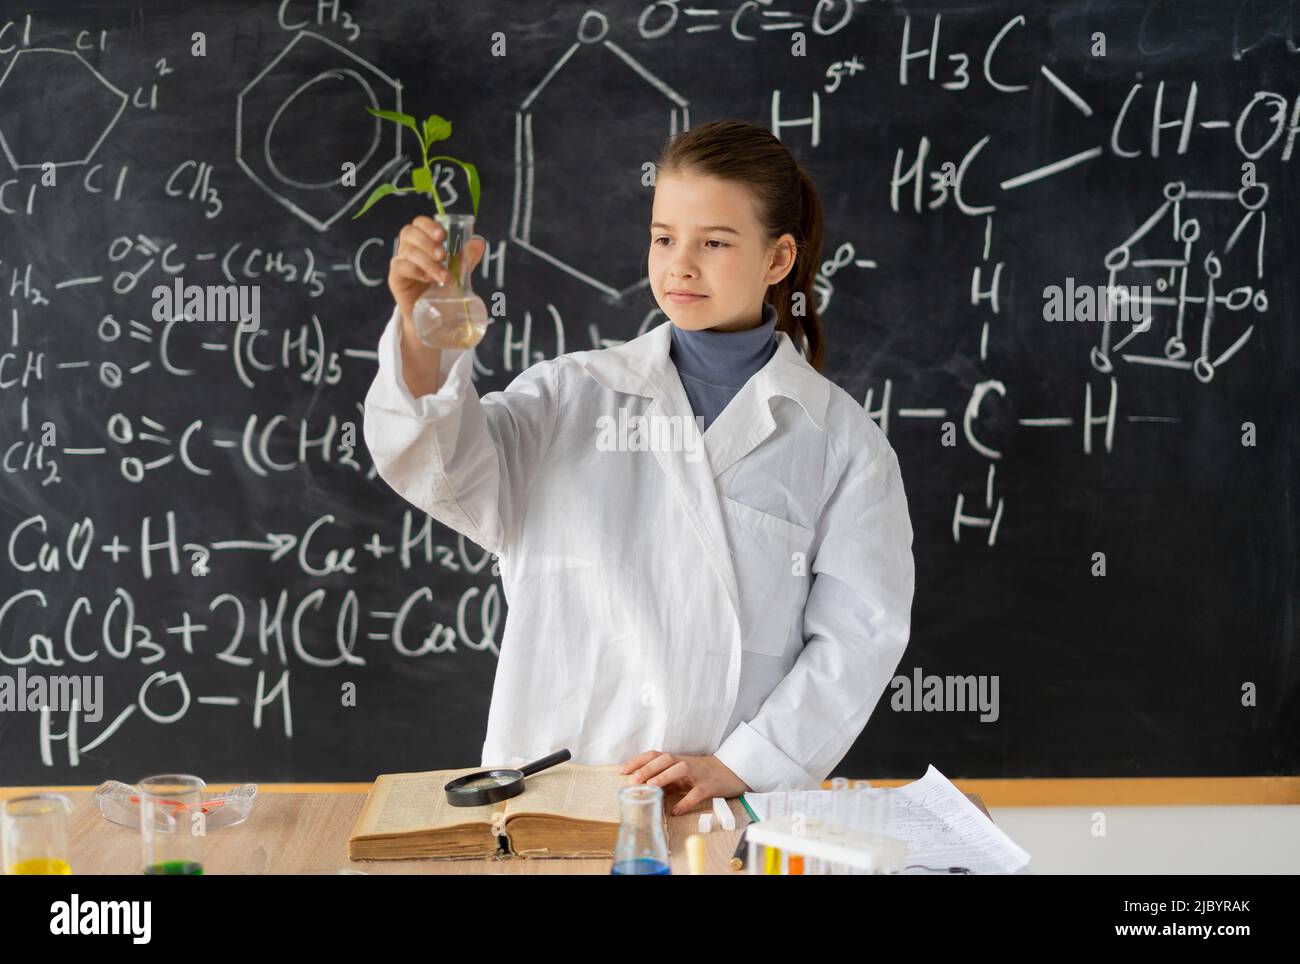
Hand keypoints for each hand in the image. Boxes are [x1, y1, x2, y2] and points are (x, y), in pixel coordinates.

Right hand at [388, 216, 486, 327]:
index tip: (442, 235)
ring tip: (444, 277)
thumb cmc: (442, 288)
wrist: (431, 315)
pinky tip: (428, 279)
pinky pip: (400, 267)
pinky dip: (417, 271)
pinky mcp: (396, 278)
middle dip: (428, 242)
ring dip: (429, 263)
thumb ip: (466, 258)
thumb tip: (479, 243)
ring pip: (409, 252)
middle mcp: (408, 248)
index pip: (420, 223)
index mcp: (422, 241)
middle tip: (443, 256)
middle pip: (409, 232)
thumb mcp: (457, 271)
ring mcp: (400, 262)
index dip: (429, 225)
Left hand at [619, 750, 749, 816]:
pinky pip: (697, 792)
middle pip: (665, 758)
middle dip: (647, 768)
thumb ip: (663, 778)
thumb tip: (639, 788)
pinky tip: (676, 810)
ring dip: (664, 776)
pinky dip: (686, 801)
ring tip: (651, 786)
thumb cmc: (699, 774)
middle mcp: (685, 763)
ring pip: (680, 769)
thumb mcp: (679, 774)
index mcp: (675, 760)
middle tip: (633, 780)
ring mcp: (697, 773)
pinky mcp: (709, 786)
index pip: (654, 755)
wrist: (729, 772)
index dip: (637, 761)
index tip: (622, 770)